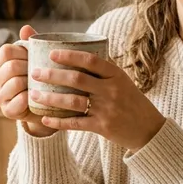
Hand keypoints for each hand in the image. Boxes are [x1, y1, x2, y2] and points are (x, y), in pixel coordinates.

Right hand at [0, 25, 55, 137]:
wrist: (45, 106)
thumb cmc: (39, 78)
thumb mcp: (36, 59)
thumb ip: (30, 43)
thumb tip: (25, 28)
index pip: (6, 51)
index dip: (23, 52)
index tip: (34, 57)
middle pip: (11, 66)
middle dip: (29, 68)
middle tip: (41, 72)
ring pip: (15, 82)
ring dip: (31, 82)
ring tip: (41, 84)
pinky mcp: (7, 111)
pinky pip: (20, 100)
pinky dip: (31, 97)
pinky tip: (38, 96)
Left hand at [30, 49, 165, 150]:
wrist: (149, 129)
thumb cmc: (131, 101)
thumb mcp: (123, 81)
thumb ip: (103, 70)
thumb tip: (77, 54)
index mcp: (116, 75)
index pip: (91, 60)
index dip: (69, 56)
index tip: (51, 53)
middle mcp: (111, 90)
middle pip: (77, 79)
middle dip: (52, 75)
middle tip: (35, 72)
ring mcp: (107, 109)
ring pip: (73, 101)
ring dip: (50, 98)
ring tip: (33, 94)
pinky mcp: (102, 127)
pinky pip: (75, 123)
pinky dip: (58, 121)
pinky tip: (44, 118)